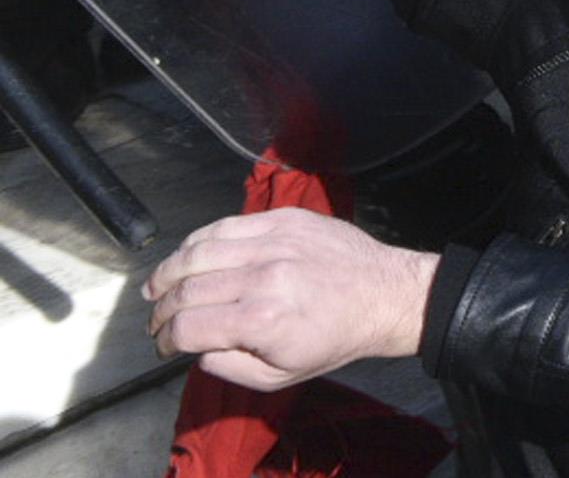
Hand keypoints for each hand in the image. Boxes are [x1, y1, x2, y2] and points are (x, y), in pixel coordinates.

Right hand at [146, 209, 438, 391]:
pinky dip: (197, 241)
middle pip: (186, 289)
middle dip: (161, 310)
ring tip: (157, 288)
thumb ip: (229, 367)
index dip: (166, 341)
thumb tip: (195, 349)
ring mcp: (275, 241)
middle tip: (156, 321)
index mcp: (262, 319)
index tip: (164, 346)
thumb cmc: (334, 339)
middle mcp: (264, 276)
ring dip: (168, 271)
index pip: (187, 327)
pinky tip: (187, 256)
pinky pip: (226, 224)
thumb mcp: (280, 375)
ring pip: (199, 251)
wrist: (385, 294)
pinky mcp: (286, 219)